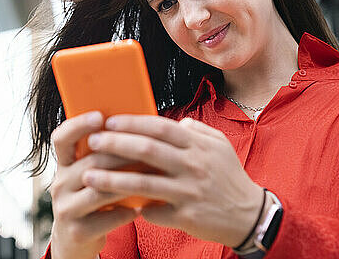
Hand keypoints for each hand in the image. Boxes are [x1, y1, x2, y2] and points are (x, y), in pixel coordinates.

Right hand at [49, 111, 140, 258]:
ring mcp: (65, 208)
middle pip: (90, 162)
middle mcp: (60, 183)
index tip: (99, 116)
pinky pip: (105, 219)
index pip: (62, 138)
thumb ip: (104, 154)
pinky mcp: (76, 231)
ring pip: (98, 191)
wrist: (77, 238)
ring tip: (150, 178)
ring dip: (127, 183)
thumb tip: (136, 125)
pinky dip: (125, 212)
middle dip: (121, 154)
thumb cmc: (93, 197)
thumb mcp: (92, 174)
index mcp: (64, 164)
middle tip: (149, 148)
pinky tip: (140, 208)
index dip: (78, 125)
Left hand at [81, 115, 263, 246]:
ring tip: (89, 175)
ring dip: (112, 179)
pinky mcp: (186, 216)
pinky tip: (116, 205)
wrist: (250, 215)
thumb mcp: (220, 145)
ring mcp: (189, 192)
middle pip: (147, 150)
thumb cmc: (229, 177)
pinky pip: (154, 211)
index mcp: (198, 145)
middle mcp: (193, 166)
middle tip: (93, 141)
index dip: (133, 122)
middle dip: (115, 144)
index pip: (160, 127)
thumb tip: (175, 122)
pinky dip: (135, 208)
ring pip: (143, 183)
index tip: (109, 121)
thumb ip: (196, 130)